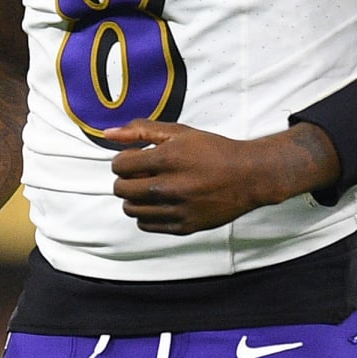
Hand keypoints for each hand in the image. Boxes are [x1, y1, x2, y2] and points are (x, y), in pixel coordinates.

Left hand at [106, 120, 336, 234]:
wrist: (248, 176)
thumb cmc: (213, 151)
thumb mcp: (178, 132)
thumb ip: (140, 130)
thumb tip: (108, 133)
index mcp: (167, 160)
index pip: (119, 166)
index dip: (122, 160)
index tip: (134, 159)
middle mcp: (169, 188)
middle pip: (120, 189)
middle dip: (125, 178)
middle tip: (140, 173)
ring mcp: (176, 210)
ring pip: (131, 209)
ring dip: (134, 197)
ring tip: (149, 187)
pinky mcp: (184, 227)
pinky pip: (146, 225)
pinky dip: (147, 214)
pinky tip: (159, 202)